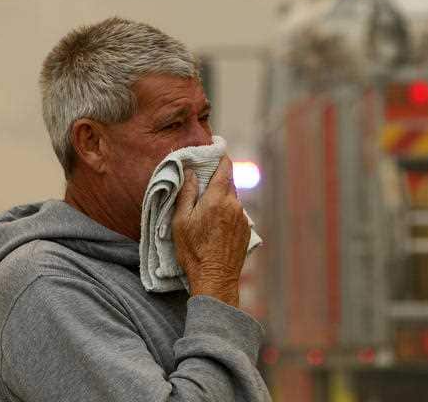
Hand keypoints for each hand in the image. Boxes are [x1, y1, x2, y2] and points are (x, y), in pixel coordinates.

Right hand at [172, 156, 249, 305]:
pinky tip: (215, 225)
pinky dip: (227, 212)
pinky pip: (236, 214)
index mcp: (218, 199)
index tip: (216, 148)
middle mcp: (235, 205)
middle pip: (229, 183)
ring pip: (233, 199)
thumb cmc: (193, 251)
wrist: (215, 278)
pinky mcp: (246, 230)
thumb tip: (192, 172)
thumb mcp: (181, 221)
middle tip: (203, 182)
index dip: (221, 156)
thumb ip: (187, 193)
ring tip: (206, 210)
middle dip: (217, 179)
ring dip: (221, 199)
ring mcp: (243, 218)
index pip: (225, 168)